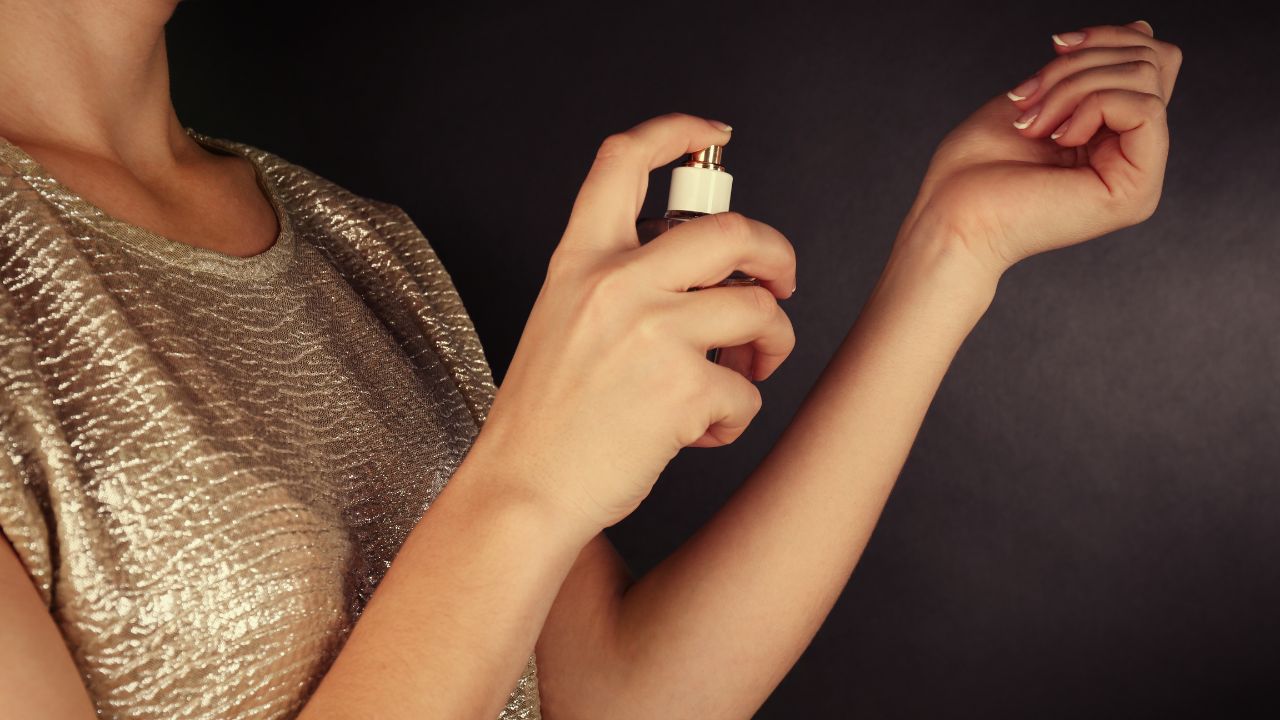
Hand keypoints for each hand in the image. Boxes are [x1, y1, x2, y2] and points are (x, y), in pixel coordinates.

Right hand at [469, 113, 796, 530]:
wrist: (523, 491)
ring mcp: (653, 333)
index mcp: (580, 262)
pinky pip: (747, 393)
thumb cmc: (544, 419)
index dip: (676, 133)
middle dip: (778, 254)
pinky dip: (734, 419)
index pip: (623, 161)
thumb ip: (619, 282)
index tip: (714, 136)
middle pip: (732, 230)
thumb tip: (704, 270)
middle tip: (781, 283)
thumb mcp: (561, 320)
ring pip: (757, 312)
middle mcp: (617, 284)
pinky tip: (698, 435)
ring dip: (769, 347)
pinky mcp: (683, 390)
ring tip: (743, 376)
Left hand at [900, 20, 1182, 272]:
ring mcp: (1140, 176)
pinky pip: (1143, 109)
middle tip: (1029, 97)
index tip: (1054, 46)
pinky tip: (1056, 138)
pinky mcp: (1136, 190)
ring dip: (1072, 86)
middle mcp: (1133, 156)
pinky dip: (1091, 106)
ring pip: (1144, 79)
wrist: (952, 218)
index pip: (1149, 60)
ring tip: (1032, 123)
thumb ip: (1091, 68)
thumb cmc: (975, 169)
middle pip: (1150, 62)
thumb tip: (1143, 28)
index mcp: (1113, 137)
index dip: (1107, 37)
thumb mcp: (1039, 96)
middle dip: (1081, 63)